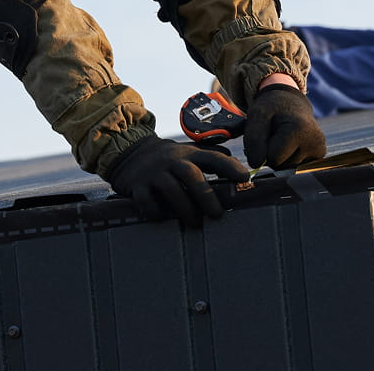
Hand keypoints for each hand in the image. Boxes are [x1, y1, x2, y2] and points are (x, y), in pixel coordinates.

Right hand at [104, 137, 250, 227]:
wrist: (128, 151)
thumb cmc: (167, 157)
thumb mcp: (189, 151)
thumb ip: (212, 157)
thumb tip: (243, 171)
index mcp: (188, 154)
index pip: (213, 157)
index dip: (230, 167)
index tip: (245, 179)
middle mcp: (172, 161)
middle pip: (191, 175)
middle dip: (206, 196)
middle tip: (217, 215)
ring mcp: (154, 173)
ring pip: (171, 189)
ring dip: (185, 208)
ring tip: (194, 223)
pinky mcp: (137, 185)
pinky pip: (147, 200)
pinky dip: (156, 212)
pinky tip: (163, 219)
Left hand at [242, 83, 326, 170]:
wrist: (290, 102)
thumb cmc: (272, 108)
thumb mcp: (256, 116)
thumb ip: (253, 140)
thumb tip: (256, 165)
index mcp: (299, 130)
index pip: (272, 158)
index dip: (263, 148)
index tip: (268, 130)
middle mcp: (316, 142)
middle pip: (280, 166)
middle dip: (271, 153)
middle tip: (274, 133)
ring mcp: (320, 150)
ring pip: (287, 168)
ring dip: (279, 155)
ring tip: (282, 136)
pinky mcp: (320, 155)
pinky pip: (295, 166)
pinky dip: (288, 157)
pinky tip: (291, 142)